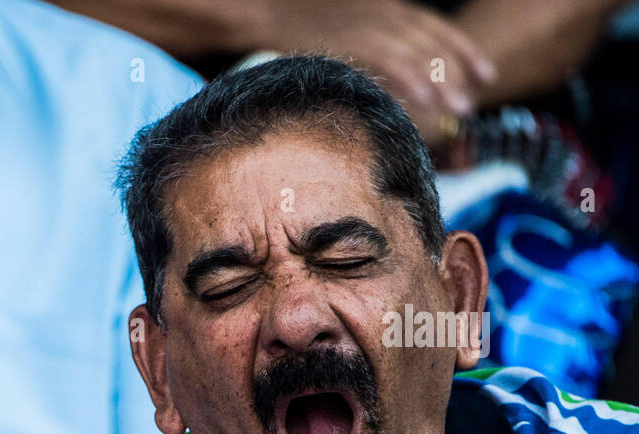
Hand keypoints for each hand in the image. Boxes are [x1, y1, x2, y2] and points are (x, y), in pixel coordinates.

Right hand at [268, 0, 496, 146]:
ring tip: (460, 109)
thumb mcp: (340, 23)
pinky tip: (426, 100)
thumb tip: (383, 70)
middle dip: (460, 69)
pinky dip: (411, 78)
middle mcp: (383, 9)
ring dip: (442, 80)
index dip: (463, 49)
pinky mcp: (352, 37)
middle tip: (474, 102)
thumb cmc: (293, 20)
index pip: (434, 26)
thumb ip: (366, 40)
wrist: (262, 7)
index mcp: (384, 4)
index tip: (486, 73)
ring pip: (417, 52)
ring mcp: (368, 22)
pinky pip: (390, 60)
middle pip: (433, 40)